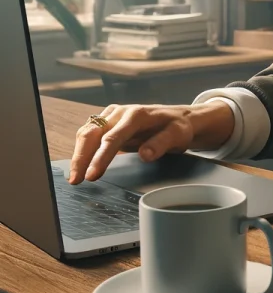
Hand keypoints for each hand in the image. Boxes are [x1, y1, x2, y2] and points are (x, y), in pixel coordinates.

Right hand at [68, 101, 234, 184]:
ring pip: (87, 132)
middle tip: (76, 180)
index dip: (100, 157)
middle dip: (81, 157)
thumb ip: (161, 143)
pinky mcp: (108, 121)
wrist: (178, 117)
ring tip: (75, 177)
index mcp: (136, 115)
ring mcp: (112, 115)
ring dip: (78, 154)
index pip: (113, 138)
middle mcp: (120, 112)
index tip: (92, 175)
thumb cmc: (178, 127)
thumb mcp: (177, 135)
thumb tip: (145, 154)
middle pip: (93, 134)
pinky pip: (90, 133)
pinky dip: (81, 148)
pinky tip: (80, 164)